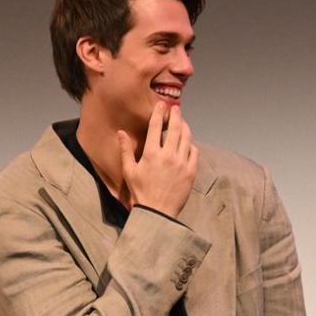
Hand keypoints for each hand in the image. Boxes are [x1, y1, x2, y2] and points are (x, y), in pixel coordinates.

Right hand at [118, 102, 198, 217]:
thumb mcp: (129, 171)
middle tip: (176, 108)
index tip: (162, 104)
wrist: (158, 212)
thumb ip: (126, 150)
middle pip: (175, 128)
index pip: (156, 127)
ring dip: (185, 127)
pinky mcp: (191, 171)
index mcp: (152, 153)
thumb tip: (121, 132)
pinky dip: (191, 145)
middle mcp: (169, 155)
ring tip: (183, 122)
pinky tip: (188, 143)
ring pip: (187, 138)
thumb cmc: (141, 192)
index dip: (159, 113)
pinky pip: (194, 152)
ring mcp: (182, 163)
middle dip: (176, 115)